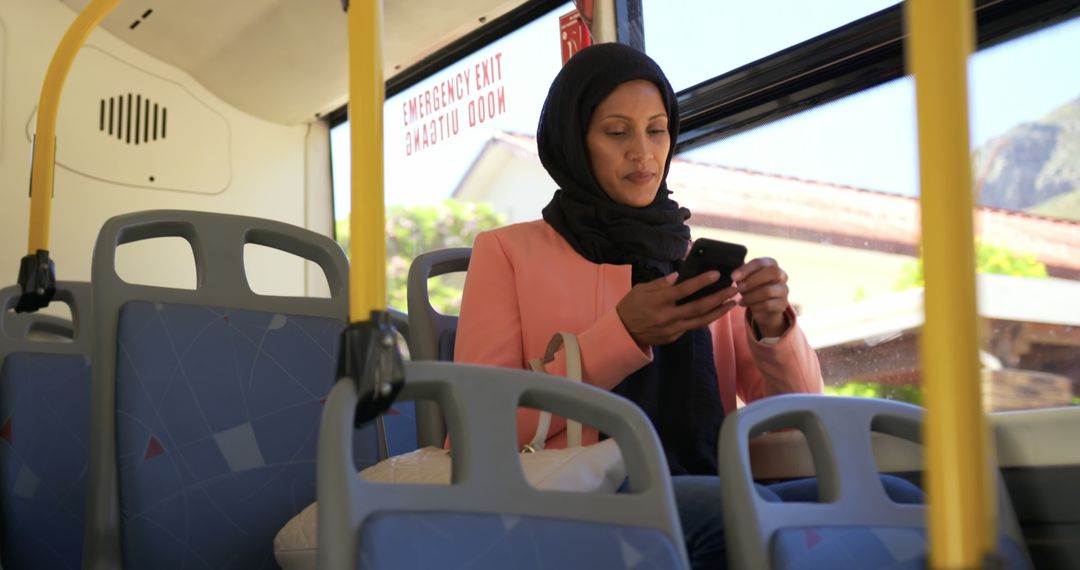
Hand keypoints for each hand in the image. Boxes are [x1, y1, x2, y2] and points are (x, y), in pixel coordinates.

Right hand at [616, 271, 737, 345]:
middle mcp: (667, 316)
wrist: (623, 333)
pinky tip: (715, 311)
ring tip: (732, 303)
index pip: (684, 290)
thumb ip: (661, 283)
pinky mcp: (673, 337)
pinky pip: (692, 327)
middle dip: (719, 298)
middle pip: (699, 307)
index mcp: (658, 301)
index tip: (716, 274)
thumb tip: (678, 277)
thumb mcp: (641, 289)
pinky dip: (705, 319)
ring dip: (719, 312)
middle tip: (734, 289)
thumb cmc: (631, 306)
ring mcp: (672, 329)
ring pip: (701, 321)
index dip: (701, 282)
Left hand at [731, 258, 789, 337]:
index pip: (760, 262)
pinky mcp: (783, 304)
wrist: (763, 307)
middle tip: (738, 288)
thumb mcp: (745, 279)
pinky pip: (768, 305)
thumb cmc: (752, 287)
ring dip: (751, 296)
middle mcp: (781, 275)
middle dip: (752, 281)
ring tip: (741, 300)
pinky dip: (755, 306)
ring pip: (768, 291)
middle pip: (772, 272)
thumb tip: (734, 275)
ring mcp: (784, 289)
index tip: (733, 277)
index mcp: (771, 264)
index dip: (746, 269)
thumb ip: (740, 275)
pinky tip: (746, 306)